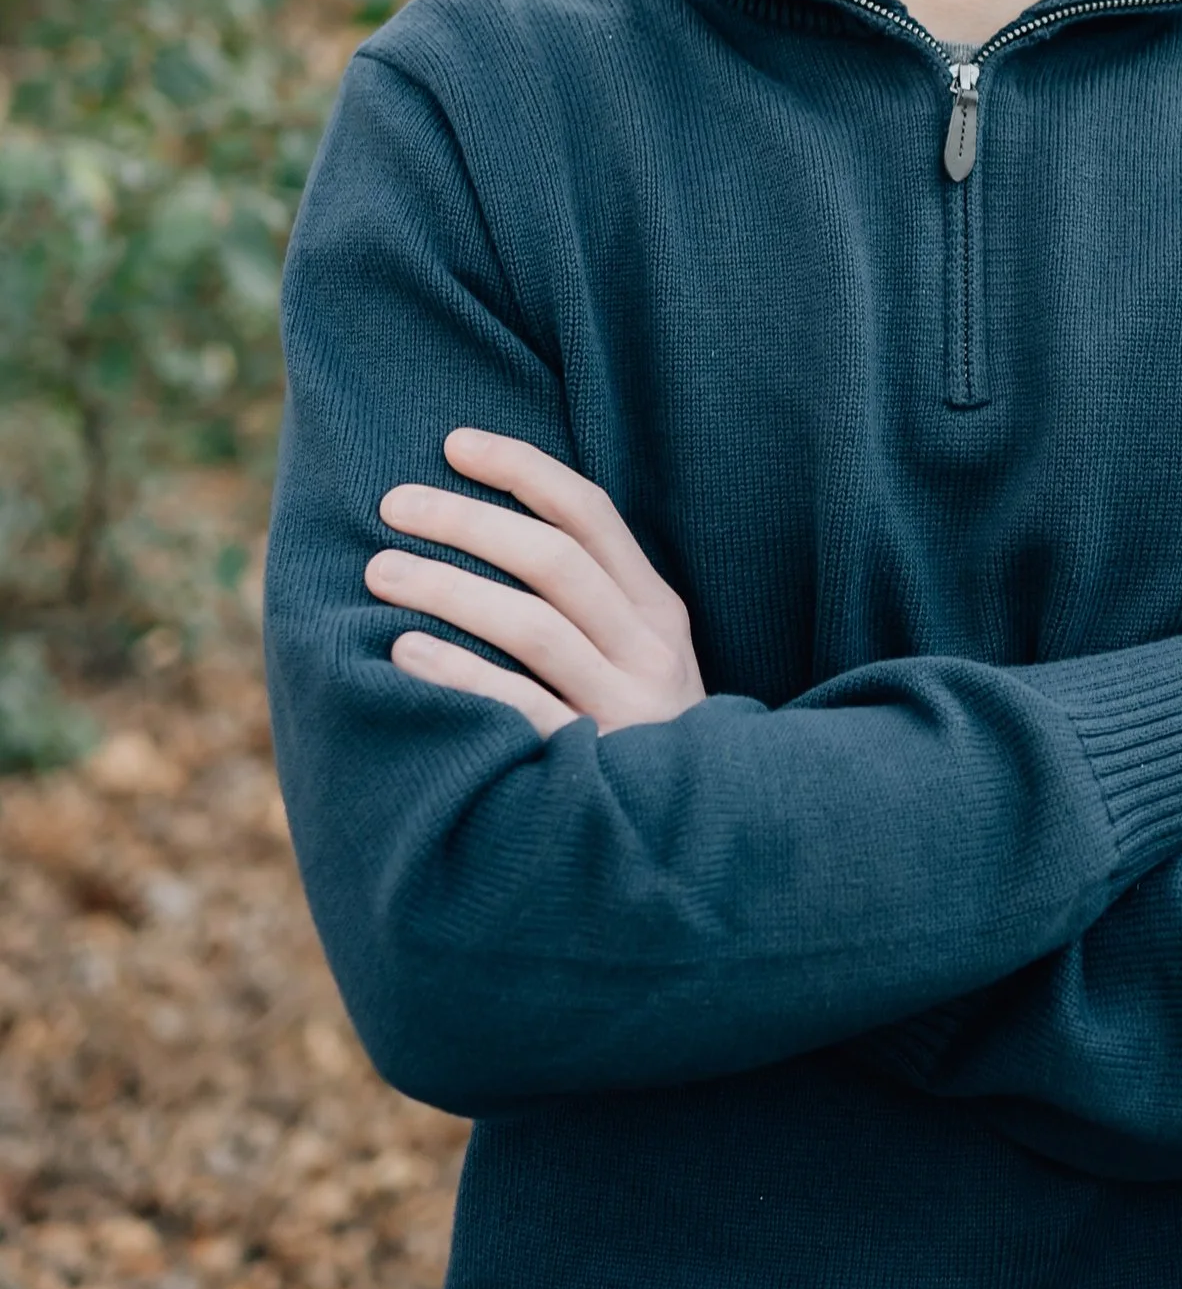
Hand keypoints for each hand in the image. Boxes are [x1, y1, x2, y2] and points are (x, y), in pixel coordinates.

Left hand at [367, 431, 705, 739]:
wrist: (695, 846)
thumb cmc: (638, 739)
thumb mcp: (638, 660)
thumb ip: (590, 603)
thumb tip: (487, 526)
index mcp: (659, 612)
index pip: (591, 515)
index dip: (521, 470)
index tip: (453, 443)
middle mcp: (649, 651)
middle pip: (554, 562)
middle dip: (467, 521)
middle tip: (393, 504)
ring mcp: (625, 709)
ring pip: (533, 626)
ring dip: (449, 588)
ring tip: (380, 572)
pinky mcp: (593, 766)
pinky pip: (518, 708)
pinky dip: (458, 675)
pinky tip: (404, 653)